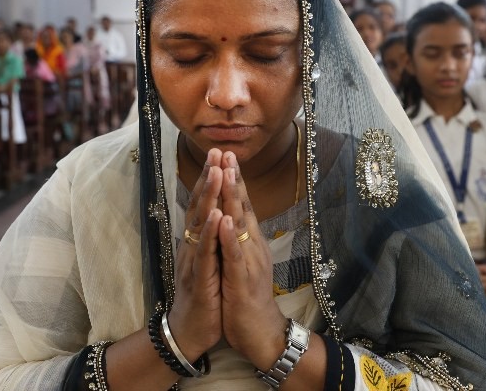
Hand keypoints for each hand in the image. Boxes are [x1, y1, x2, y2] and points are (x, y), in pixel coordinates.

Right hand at [168, 149, 223, 360]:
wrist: (189, 331)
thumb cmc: (202, 295)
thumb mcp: (207, 261)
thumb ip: (208, 237)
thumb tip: (213, 213)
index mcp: (196, 240)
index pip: (203, 203)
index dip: (210, 179)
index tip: (219, 154)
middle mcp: (192, 245)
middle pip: (199, 205)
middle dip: (208, 177)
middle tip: (216, 150)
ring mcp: (194, 259)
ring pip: (200, 222)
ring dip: (208, 196)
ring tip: (216, 171)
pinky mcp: (200, 278)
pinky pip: (205, 251)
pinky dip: (210, 232)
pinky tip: (216, 215)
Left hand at [218, 152, 286, 369]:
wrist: (261, 333)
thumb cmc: (247, 297)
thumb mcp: (241, 262)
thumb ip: (237, 240)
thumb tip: (229, 216)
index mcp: (249, 241)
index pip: (242, 205)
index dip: (234, 180)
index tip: (225, 155)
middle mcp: (253, 246)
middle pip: (243, 206)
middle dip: (234, 178)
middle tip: (226, 152)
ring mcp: (249, 261)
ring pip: (241, 224)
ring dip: (234, 198)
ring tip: (227, 173)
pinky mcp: (243, 280)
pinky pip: (235, 255)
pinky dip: (229, 236)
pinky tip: (224, 219)